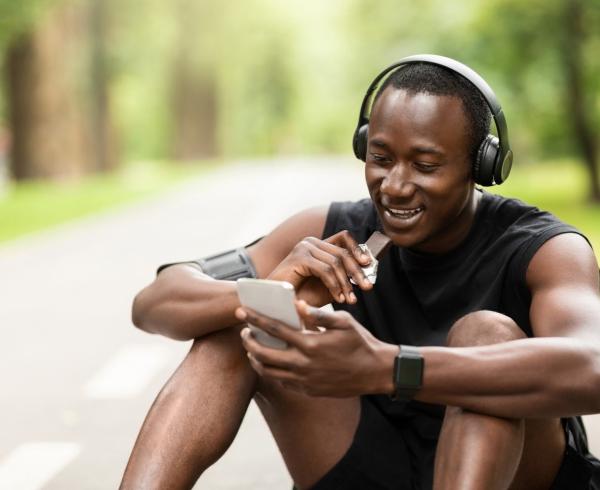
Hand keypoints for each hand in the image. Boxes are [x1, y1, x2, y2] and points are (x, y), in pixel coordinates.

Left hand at [235, 300, 397, 396]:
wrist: (375, 372)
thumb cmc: (360, 342)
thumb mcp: (343, 322)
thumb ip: (317, 314)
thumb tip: (297, 304)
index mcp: (310, 344)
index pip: (274, 329)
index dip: (255, 319)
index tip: (241, 312)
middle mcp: (303, 365)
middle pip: (263, 355)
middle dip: (248, 342)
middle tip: (243, 333)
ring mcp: (304, 381)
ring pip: (269, 372)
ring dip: (256, 359)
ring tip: (253, 348)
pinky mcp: (308, 390)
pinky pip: (283, 381)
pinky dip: (272, 371)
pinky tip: (273, 361)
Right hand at [268, 230, 372, 306]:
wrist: (273, 301)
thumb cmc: (299, 294)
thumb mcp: (326, 284)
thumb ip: (341, 276)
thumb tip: (364, 273)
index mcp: (317, 245)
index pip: (344, 238)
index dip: (358, 249)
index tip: (368, 264)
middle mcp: (310, 242)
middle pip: (343, 252)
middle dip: (357, 271)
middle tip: (368, 287)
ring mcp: (303, 248)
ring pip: (336, 262)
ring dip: (346, 283)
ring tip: (350, 299)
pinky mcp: (299, 258)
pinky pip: (326, 270)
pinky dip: (335, 285)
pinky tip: (339, 298)